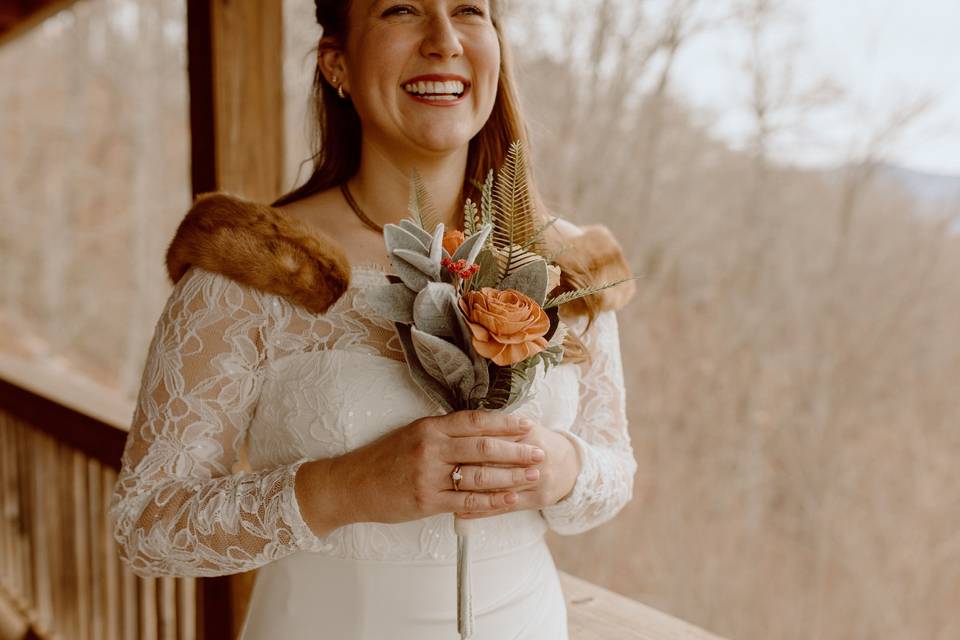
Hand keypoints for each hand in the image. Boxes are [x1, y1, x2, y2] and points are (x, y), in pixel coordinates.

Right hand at [323, 410, 545, 525]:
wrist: (351, 485)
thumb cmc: (384, 458)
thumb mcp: (412, 434)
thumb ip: (444, 432)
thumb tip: (482, 429)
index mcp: (429, 427)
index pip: (475, 421)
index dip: (504, 423)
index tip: (527, 424)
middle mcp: (431, 448)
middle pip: (483, 447)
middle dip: (517, 450)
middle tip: (540, 451)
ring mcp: (429, 476)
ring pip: (480, 475)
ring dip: (511, 476)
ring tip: (533, 475)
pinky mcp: (427, 501)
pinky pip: (468, 502)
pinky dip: (493, 501)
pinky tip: (511, 499)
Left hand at [455, 422, 580, 519]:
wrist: (571, 464)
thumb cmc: (539, 443)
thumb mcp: (524, 427)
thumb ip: (498, 427)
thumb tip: (461, 427)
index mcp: (530, 435)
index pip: (494, 439)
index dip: (468, 444)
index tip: (445, 448)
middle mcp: (537, 457)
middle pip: (496, 464)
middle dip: (466, 467)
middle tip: (439, 471)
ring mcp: (539, 480)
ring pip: (499, 487)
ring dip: (470, 492)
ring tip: (444, 493)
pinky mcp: (538, 500)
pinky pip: (505, 507)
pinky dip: (481, 511)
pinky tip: (460, 512)